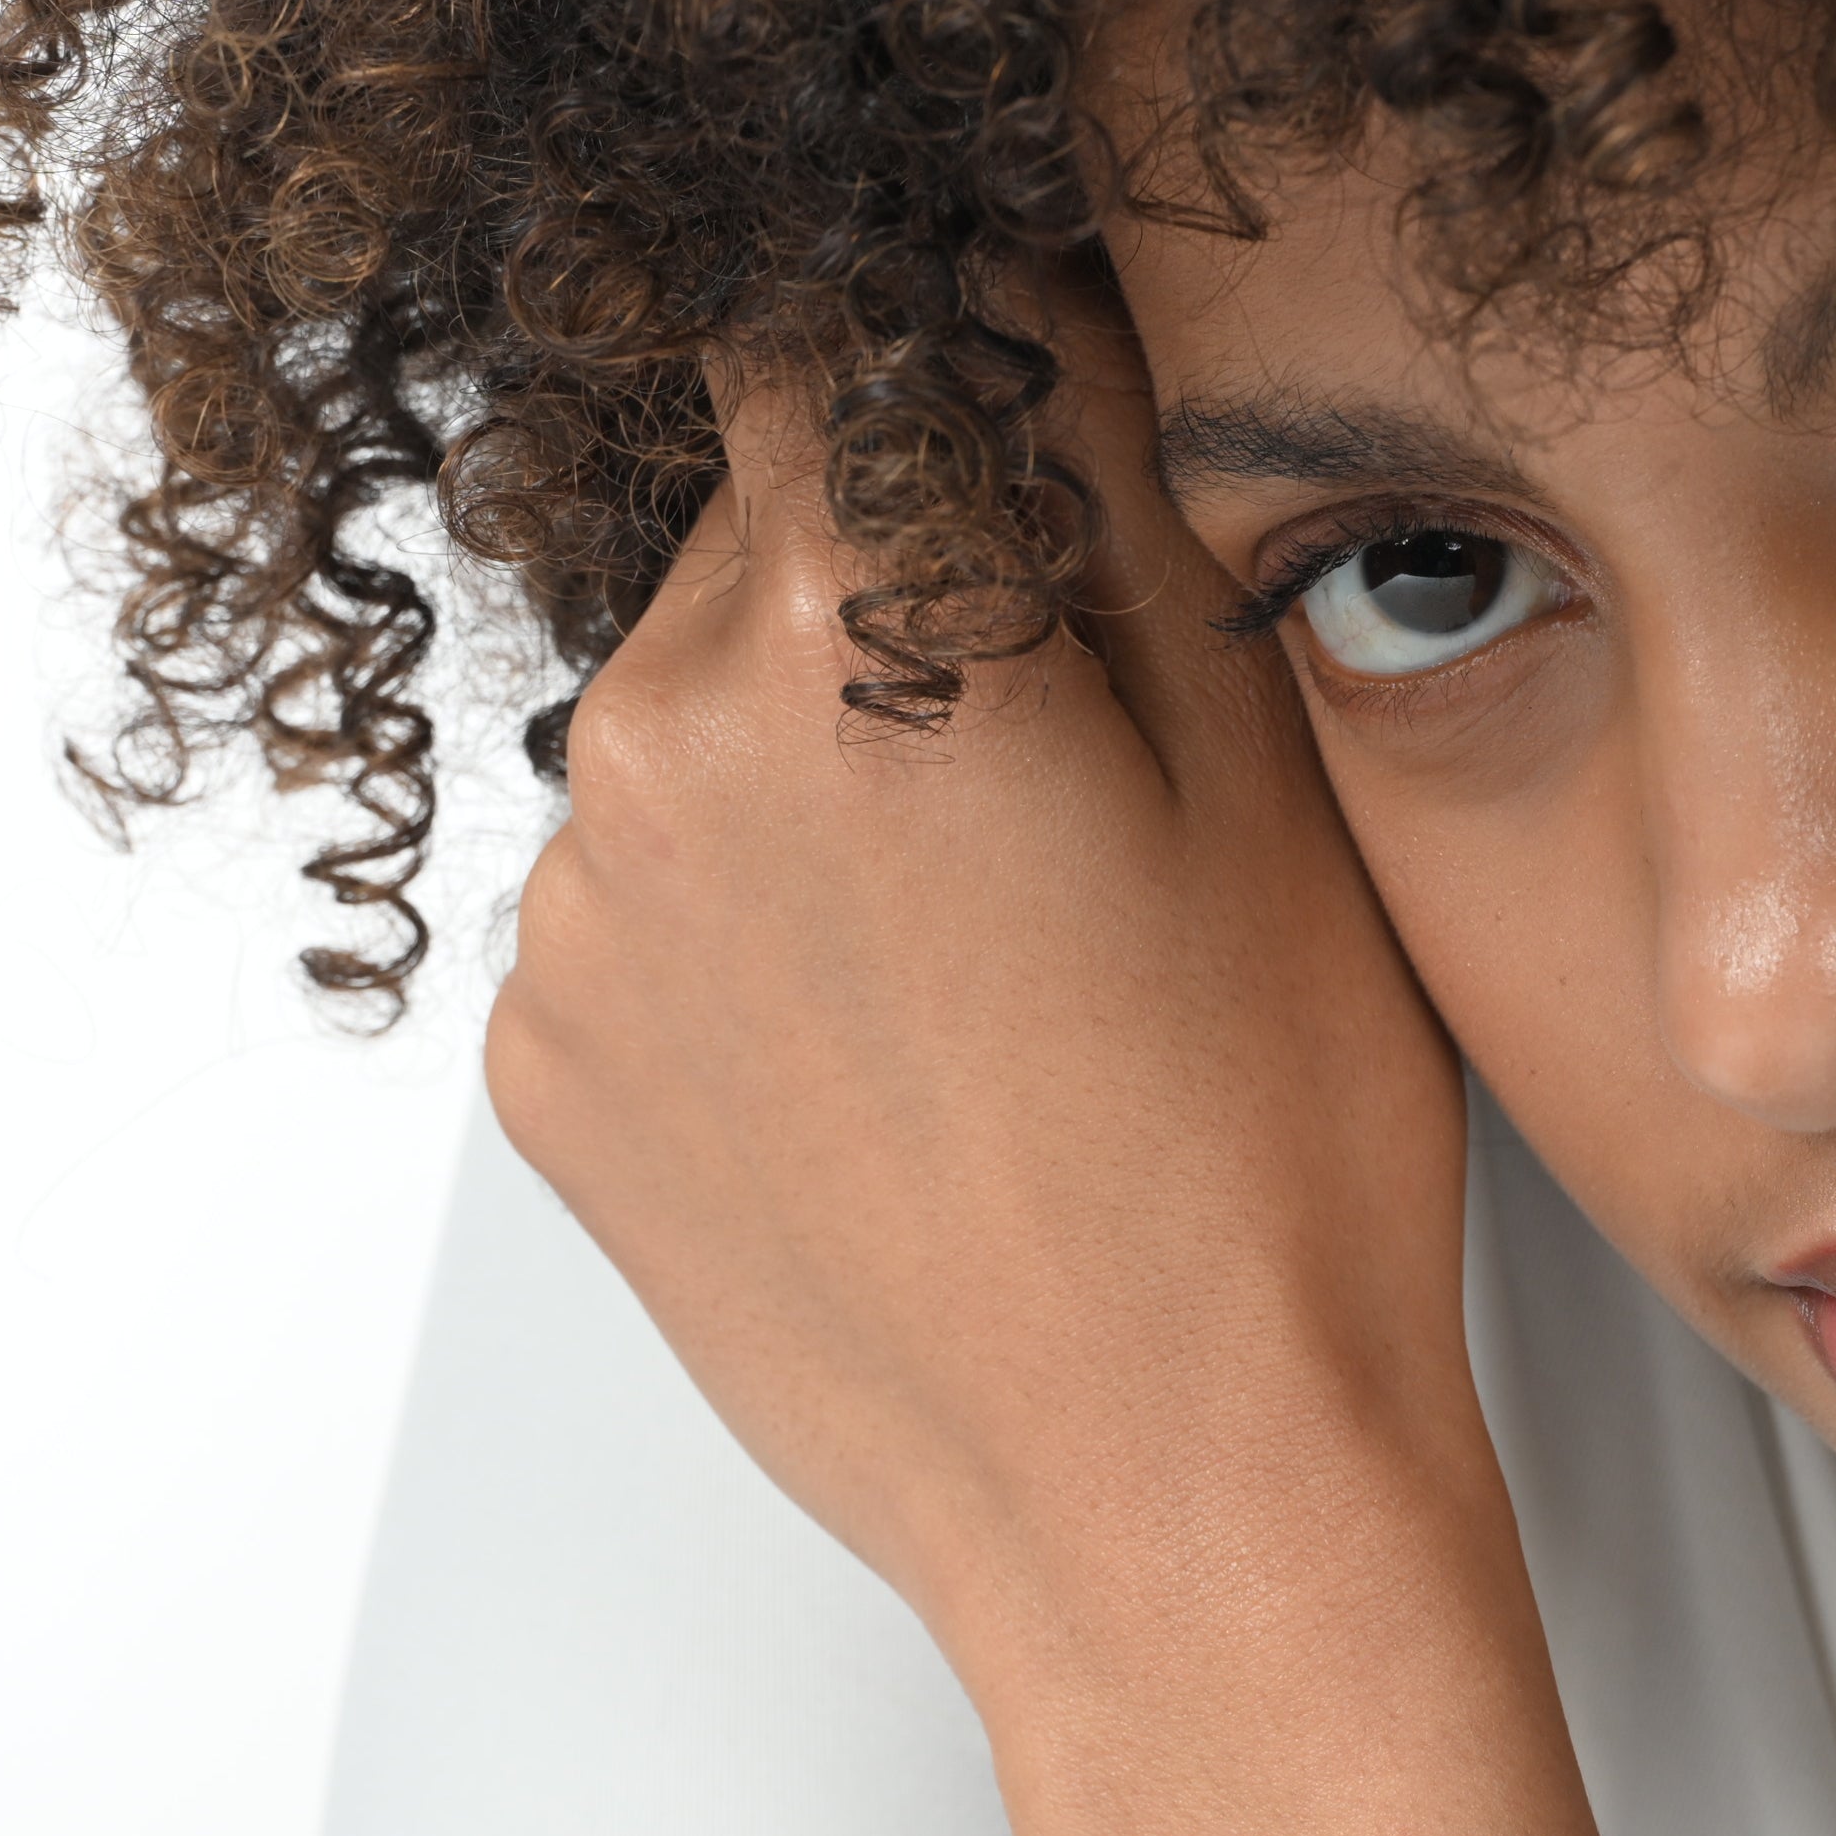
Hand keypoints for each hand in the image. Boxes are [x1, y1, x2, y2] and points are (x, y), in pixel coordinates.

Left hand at [486, 280, 1479, 1667]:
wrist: (1177, 1522)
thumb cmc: (1270, 1184)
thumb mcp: (1274, 794)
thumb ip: (1119, 498)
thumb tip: (1022, 312)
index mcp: (847, 645)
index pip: (821, 343)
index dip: (941, 380)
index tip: (1026, 480)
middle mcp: (651, 761)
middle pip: (751, 545)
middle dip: (899, 607)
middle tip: (1081, 802)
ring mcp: (585, 937)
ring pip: (692, 737)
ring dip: (823, 783)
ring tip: (1006, 978)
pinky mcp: (561, 1086)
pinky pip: (647, 917)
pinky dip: (757, 943)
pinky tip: (915, 1072)